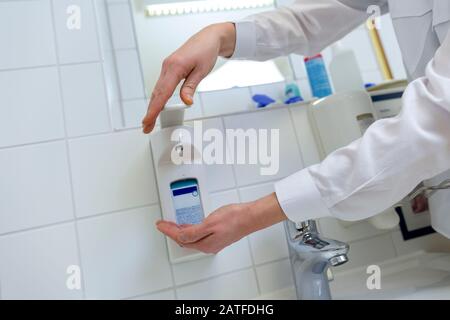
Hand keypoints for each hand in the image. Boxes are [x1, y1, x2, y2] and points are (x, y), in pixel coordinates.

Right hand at [142, 22, 235, 133]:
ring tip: (150, 120)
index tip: (148, 120)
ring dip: (153, 106)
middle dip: (150, 112)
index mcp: (174, 67)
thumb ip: (191, 87)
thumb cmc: (206, 51)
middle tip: (146, 127)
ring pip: (157, 90)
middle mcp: (167, 67)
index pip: (162, 93)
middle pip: (156, 94)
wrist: (208, 38)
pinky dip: (158, 97)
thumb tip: (186, 101)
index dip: (154, 109)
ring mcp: (166, 67)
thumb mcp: (202, 70)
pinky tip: (156, 106)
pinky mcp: (169, 68)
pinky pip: (161, 85)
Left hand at [156, 193, 286, 253]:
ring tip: (172, 224)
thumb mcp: (209, 224)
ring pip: (191, 238)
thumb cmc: (234, 219)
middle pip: (184, 240)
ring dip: (180, 231)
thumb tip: (180, 237)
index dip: (168, 231)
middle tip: (163, 224)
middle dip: (172, 232)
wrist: (250, 217)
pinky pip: (198, 235)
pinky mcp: (217, 236)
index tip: (160, 224)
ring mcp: (213, 241)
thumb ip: (193, 232)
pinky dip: (190, 230)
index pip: (180, 238)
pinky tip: (189, 225)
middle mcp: (208, 245)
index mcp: (204, 244)